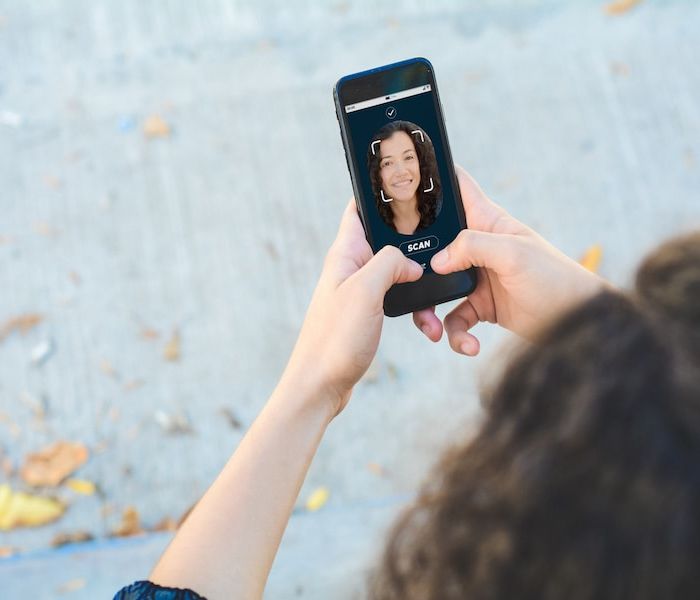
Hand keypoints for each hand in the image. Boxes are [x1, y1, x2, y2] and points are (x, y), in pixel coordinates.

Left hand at [282, 200, 423, 418]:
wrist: (320, 384)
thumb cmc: (334, 338)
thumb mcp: (365, 291)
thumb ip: (389, 263)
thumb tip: (411, 263)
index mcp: (345, 254)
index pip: (359, 209)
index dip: (379, 194)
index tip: (405, 183)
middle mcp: (351, 268)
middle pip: (386, 239)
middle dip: (412, 239)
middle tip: (439, 239)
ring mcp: (359, 291)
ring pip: (396, 272)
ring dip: (417, 280)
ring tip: (433, 294)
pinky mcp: (367, 313)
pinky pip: (396, 298)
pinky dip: (413, 306)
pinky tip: (424, 320)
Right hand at [413, 166, 606, 354]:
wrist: (576, 323)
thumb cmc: (555, 278)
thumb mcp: (514, 254)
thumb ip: (473, 246)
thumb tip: (436, 261)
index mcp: (487, 222)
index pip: (458, 188)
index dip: (434, 178)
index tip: (406, 178)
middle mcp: (478, 247)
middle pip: (434, 245)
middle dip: (416, 263)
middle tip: (405, 279)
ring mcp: (477, 277)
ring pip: (436, 288)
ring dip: (429, 311)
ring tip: (433, 330)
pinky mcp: (481, 306)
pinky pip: (455, 320)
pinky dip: (456, 335)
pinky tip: (469, 345)